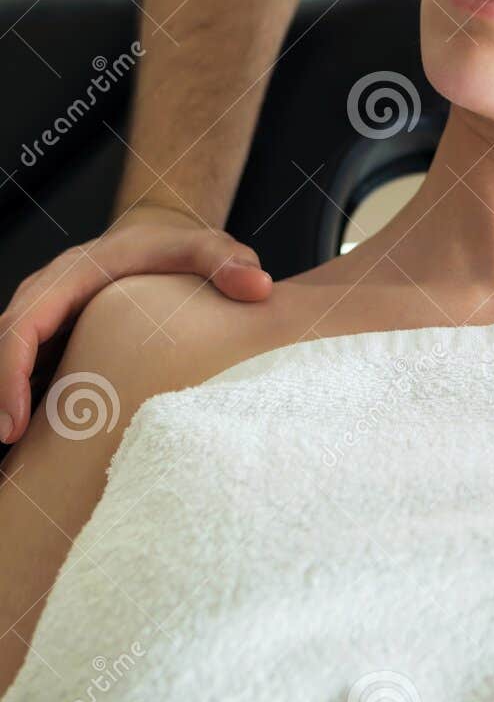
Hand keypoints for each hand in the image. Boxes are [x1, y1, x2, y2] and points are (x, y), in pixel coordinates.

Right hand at [0, 203, 270, 445]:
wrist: (156, 240)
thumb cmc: (174, 249)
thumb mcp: (203, 246)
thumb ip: (228, 261)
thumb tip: (259, 287)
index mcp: (70, 275)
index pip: (22, 324)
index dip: (9, 372)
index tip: (14, 422)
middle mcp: (45, 297)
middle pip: (2, 348)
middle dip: (1, 397)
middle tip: (10, 446)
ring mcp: (45, 322)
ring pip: (8, 362)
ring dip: (8, 405)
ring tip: (18, 461)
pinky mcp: (51, 342)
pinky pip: (26, 374)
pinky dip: (24, 405)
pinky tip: (38, 449)